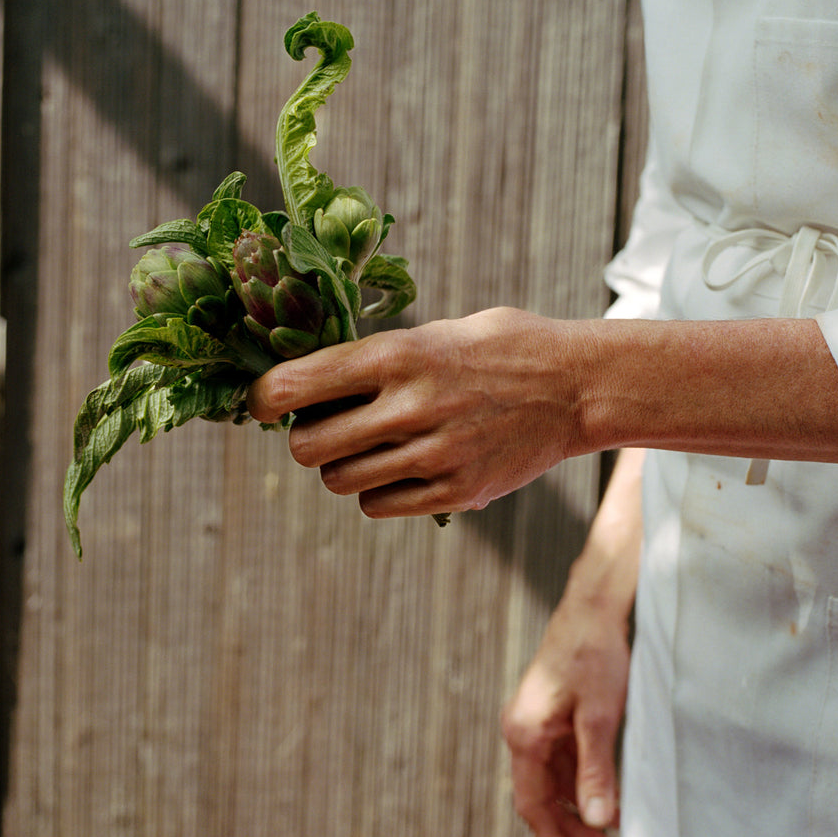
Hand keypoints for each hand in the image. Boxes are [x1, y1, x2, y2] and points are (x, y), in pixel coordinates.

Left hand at [246, 308, 589, 518]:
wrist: (578, 386)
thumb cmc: (502, 347)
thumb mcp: (438, 331)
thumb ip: (378, 357)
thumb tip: (310, 380)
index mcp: (400, 354)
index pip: (297, 384)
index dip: (262, 398)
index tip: (260, 403)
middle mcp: (410, 405)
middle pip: (308, 447)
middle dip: (303, 440)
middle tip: (321, 428)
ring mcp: (433, 454)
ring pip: (339, 481)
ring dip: (341, 467)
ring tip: (370, 445)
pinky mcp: (455, 492)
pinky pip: (379, 505)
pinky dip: (377, 491)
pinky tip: (400, 468)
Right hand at [500, 589, 629, 836]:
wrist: (592, 610)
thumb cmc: (593, 656)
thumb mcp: (600, 717)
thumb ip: (596, 770)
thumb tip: (597, 819)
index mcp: (524, 733)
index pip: (531, 803)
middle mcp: (520, 728)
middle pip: (538, 793)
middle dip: (567, 824)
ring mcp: (533, 719)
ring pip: (549, 777)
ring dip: (575, 801)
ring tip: (610, 822)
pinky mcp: (548, 712)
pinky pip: (558, 757)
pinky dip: (578, 777)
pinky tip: (604, 787)